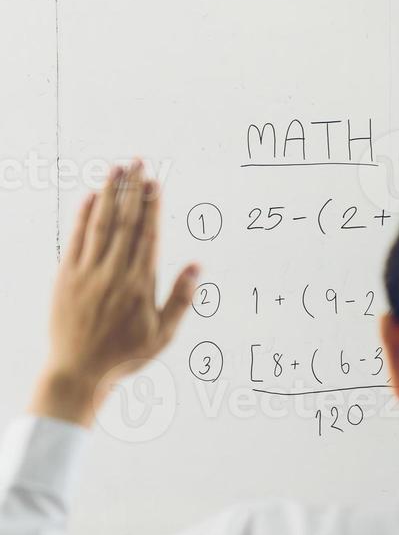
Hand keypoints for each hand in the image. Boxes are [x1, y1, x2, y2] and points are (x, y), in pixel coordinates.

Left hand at [33, 160, 198, 426]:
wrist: (77, 372)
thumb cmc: (125, 355)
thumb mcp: (163, 334)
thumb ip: (180, 298)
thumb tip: (196, 266)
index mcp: (139, 284)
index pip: (148, 235)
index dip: (152, 206)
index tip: (156, 182)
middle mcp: (113, 273)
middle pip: (125, 222)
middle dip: (132, 189)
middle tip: (138, 161)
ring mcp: (87, 273)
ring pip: (100, 224)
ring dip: (108, 194)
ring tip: (115, 169)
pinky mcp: (66, 278)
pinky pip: (75, 240)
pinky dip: (82, 216)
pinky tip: (89, 197)